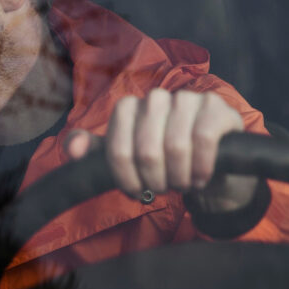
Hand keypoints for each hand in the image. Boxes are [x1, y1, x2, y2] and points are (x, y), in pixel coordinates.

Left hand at [65, 88, 258, 211]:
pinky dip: (201, 168)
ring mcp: (187, 99)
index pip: (118, 149)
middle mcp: (156, 97)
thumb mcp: (124, 160)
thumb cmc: (161, 162)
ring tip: (182, 183)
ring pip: (176, 147)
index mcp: (128, 107)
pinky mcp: (216, 108)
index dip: (126, 179)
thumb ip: (93, 154)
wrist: (208, 164)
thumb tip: (72, 150)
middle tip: (164, 188)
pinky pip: (203, 140)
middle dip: (155, 180)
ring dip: (180, 177)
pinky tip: (201, 178)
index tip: (137, 191)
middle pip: (146, 151)